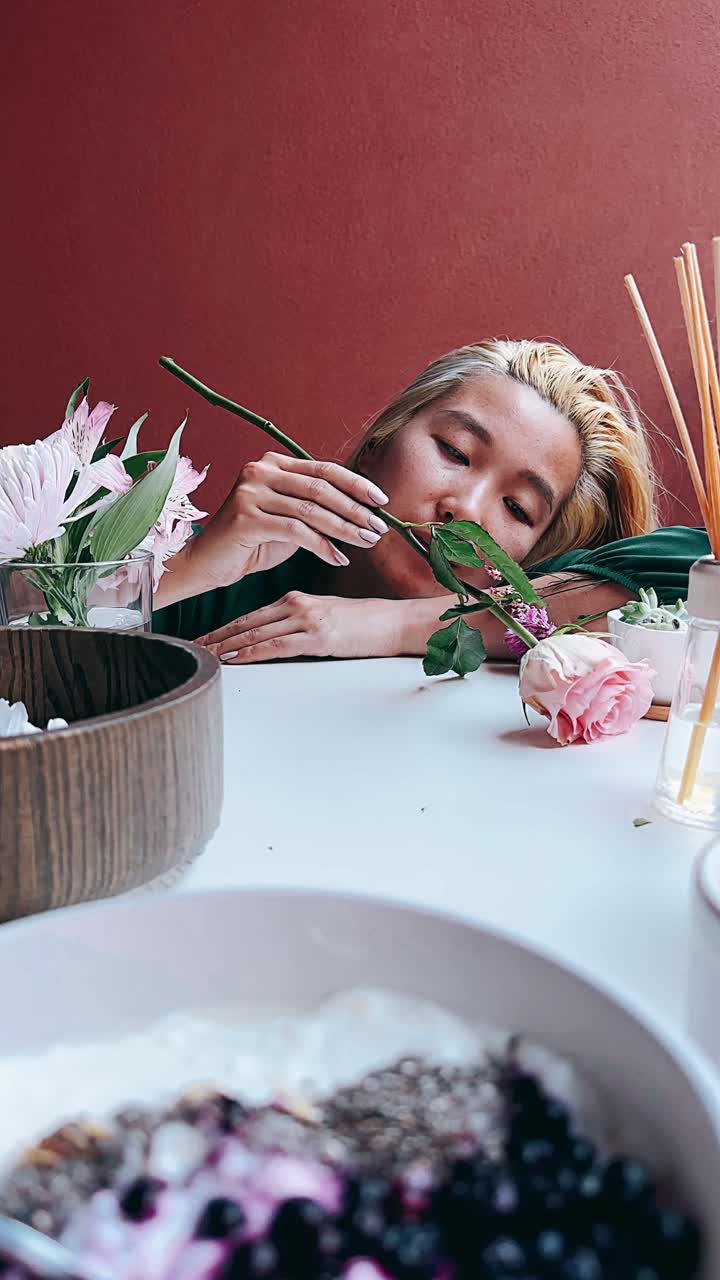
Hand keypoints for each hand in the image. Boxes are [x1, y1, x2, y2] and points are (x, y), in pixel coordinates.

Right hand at [186, 452, 390, 590]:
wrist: (208, 564)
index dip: (356, 484)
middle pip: (321, 488)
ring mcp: (250, 492)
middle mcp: (260, 471)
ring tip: (366, 542)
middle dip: (355, 509)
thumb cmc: (251, 544)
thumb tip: (361, 511)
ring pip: (311, 510)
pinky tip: (338, 558)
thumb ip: (315, 510)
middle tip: (378, 528)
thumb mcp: (288, 520)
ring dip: (345, 528)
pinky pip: (296, 531)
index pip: (324, 469)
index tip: (382, 501)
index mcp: (273, 464)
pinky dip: (322, 546)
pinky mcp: (246, 517)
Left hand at [196, 592, 411, 661]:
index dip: (224, 628)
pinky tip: (233, 658)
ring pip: (254, 634)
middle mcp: (296, 605)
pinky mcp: (316, 637)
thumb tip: (276, 639)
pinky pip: (274, 646)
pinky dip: (249, 653)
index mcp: (296, 599)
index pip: (251, 616)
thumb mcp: (326, 616)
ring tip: (202, 655)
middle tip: (191, 646)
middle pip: (246, 623)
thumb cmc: (366, 624)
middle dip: (215, 636)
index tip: (204, 638)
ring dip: (225, 646)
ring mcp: (305, 620)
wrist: (394, 623)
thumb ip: (299, 623)